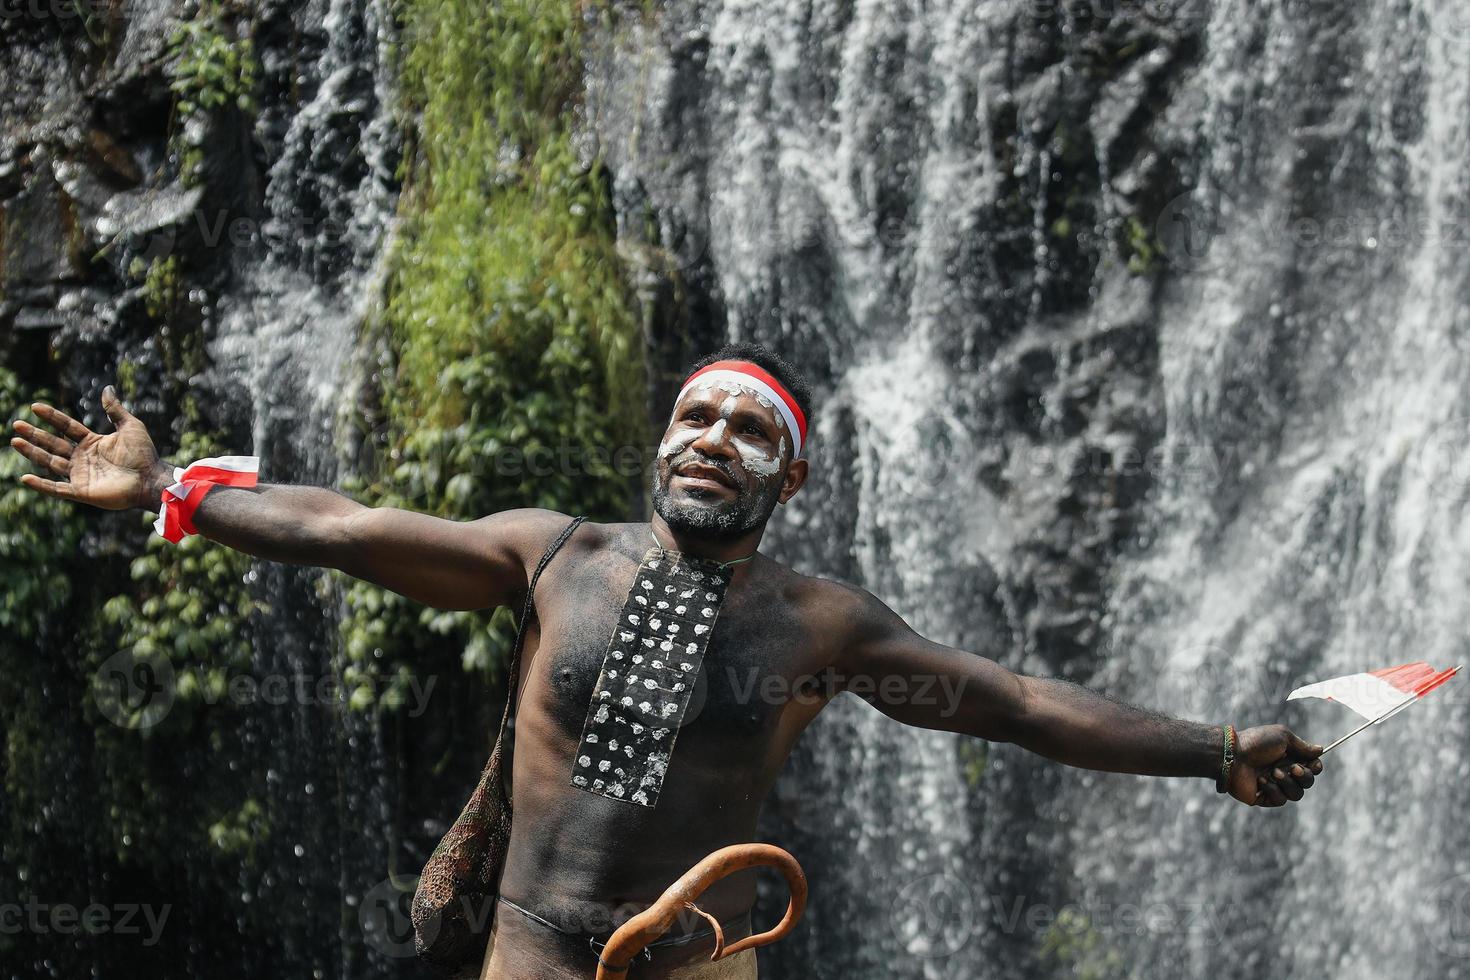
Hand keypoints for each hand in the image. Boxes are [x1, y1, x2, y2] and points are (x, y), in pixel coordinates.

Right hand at [9, 386, 170, 510]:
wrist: (151, 479)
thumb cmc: (144, 454)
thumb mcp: (130, 426)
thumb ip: (115, 409)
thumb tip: (107, 388)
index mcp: (92, 442)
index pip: (66, 427)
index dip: (51, 417)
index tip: (34, 406)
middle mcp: (82, 458)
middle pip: (53, 444)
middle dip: (35, 434)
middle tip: (16, 425)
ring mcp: (80, 474)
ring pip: (50, 462)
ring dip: (32, 452)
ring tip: (15, 441)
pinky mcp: (81, 491)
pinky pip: (57, 488)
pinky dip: (41, 485)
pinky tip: (25, 478)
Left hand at [1225, 724, 1324, 806]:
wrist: (1232, 755)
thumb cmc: (1256, 742)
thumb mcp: (1282, 737)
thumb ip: (1302, 746)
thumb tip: (1321, 749)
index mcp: (1289, 757)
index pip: (1312, 768)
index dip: (1316, 768)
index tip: (1313, 764)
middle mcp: (1283, 772)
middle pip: (1308, 782)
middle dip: (1304, 776)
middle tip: (1292, 768)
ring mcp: (1274, 786)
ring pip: (1297, 794)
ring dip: (1288, 783)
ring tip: (1273, 772)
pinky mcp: (1264, 797)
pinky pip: (1280, 800)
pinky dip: (1273, 789)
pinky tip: (1261, 780)